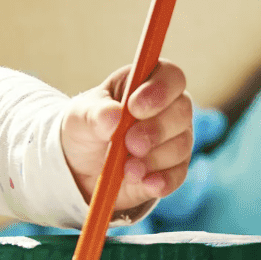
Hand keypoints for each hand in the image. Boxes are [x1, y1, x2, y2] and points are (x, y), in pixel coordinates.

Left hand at [59, 59, 192, 209]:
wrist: (80, 165)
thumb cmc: (84, 127)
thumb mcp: (79, 116)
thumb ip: (94, 113)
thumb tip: (114, 116)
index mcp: (143, 84)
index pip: (170, 75)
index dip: (159, 89)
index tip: (134, 107)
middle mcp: (168, 108)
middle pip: (181, 111)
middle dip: (155, 129)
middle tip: (130, 143)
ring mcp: (175, 139)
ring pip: (181, 145)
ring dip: (153, 158)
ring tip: (126, 168)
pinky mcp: (174, 169)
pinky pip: (178, 174)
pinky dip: (161, 180)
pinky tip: (144, 183)